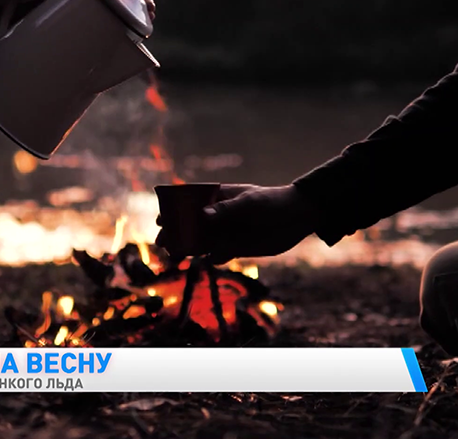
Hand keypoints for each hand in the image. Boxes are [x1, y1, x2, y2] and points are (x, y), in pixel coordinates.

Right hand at [155, 184, 316, 264]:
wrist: (296, 218)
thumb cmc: (271, 202)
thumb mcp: (249, 203)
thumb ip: (225, 210)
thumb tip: (202, 215)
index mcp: (217, 198)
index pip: (189, 203)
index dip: (173, 211)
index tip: (160, 219)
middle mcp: (218, 216)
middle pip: (190, 225)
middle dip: (175, 233)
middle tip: (162, 242)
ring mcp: (226, 232)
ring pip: (201, 242)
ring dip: (188, 248)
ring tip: (176, 256)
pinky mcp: (235, 248)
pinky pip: (218, 255)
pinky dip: (213, 258)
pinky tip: (211, 259)